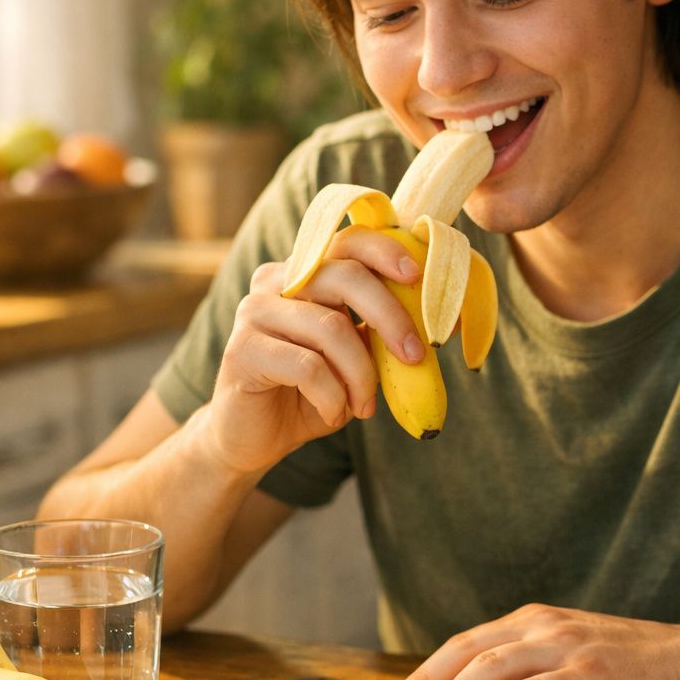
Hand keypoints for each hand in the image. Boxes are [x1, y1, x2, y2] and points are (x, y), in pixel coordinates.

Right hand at [203, 227, 425, 473]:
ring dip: (361, 374)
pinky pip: (307, 368)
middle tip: (416, 357)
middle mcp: (276, 281)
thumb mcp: (354, 358)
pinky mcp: (242, 350)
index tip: (418, 276)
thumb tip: (436, 323)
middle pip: (345, 277)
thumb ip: (378, 332)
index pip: (348, 241)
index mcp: (305, 272)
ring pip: (331, 329)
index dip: (386, 251)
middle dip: (391, 317)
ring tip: (365, 406)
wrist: (255, 438)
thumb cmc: (310, 393)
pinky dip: (333, 396)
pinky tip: (334, 414)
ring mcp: (254, 312)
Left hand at [384, 605, 679, 679]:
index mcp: (535, 622)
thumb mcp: (574, 660)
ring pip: (491, 670)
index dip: (431, 670)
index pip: (469, 644)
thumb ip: (533, 675)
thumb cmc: (634, 668)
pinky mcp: (586, 675)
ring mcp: (565, 648)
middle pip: (468, 652)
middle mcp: (543, 628)